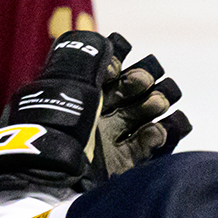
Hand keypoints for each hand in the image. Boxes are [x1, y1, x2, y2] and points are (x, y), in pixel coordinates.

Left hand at [0, 31, 189, 212]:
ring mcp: (107, 143)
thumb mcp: (70, 83)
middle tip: (147, 82)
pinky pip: (146, 148)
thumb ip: (91, 61)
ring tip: (161, 101)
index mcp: (75, 101)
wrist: (56, 173)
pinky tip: (160, 129)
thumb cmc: (61, 125)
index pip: (103, 79)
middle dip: (140, 86)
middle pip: (125, 98)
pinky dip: (158, 136)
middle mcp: (91, 120)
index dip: (120, 69)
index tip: (126, 66)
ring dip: (153, 107)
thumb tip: (108, 44)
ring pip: (139, 120)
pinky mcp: (121, 166)